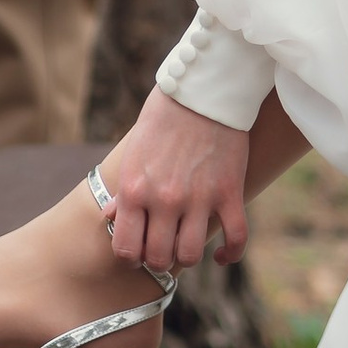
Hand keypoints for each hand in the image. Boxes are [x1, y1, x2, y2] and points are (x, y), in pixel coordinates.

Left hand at [97, 89, 254, 273]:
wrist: (202, 89)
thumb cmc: (163, 118)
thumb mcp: (134, 153)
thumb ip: (125, 190)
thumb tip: (111, 217)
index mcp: (135, 190)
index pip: (126, 249)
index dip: (131, 257)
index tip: (138, 249)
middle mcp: (165, 199)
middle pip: (160, 258)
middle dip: (159, 258)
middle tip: (163, 245)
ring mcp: (199, 198)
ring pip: (192, 255)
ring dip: (189, 255)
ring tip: (187, 243)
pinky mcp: (229, 192)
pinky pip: (236, 238)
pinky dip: (230, 254)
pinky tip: (221, 256)